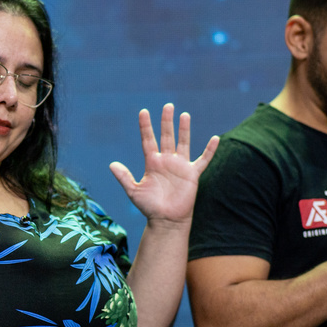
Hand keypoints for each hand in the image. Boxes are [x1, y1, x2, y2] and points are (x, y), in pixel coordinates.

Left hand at [109, 103, 218, 224]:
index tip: (143, 112)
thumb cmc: (150, 207)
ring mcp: (180, 166)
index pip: (148, 140)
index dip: (146, 126)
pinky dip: (209, 150)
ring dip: (184, 129)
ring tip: (184, 114)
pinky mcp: (192, 174)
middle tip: (167, 106)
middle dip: (166, 122)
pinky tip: (215, 139)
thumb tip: (111, 164)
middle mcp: (166, 161)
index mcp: (152, 163)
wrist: (166, 220)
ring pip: (183, 143)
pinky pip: (203, 160)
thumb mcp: (134, 191)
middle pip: (167, 136)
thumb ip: (124, 177)